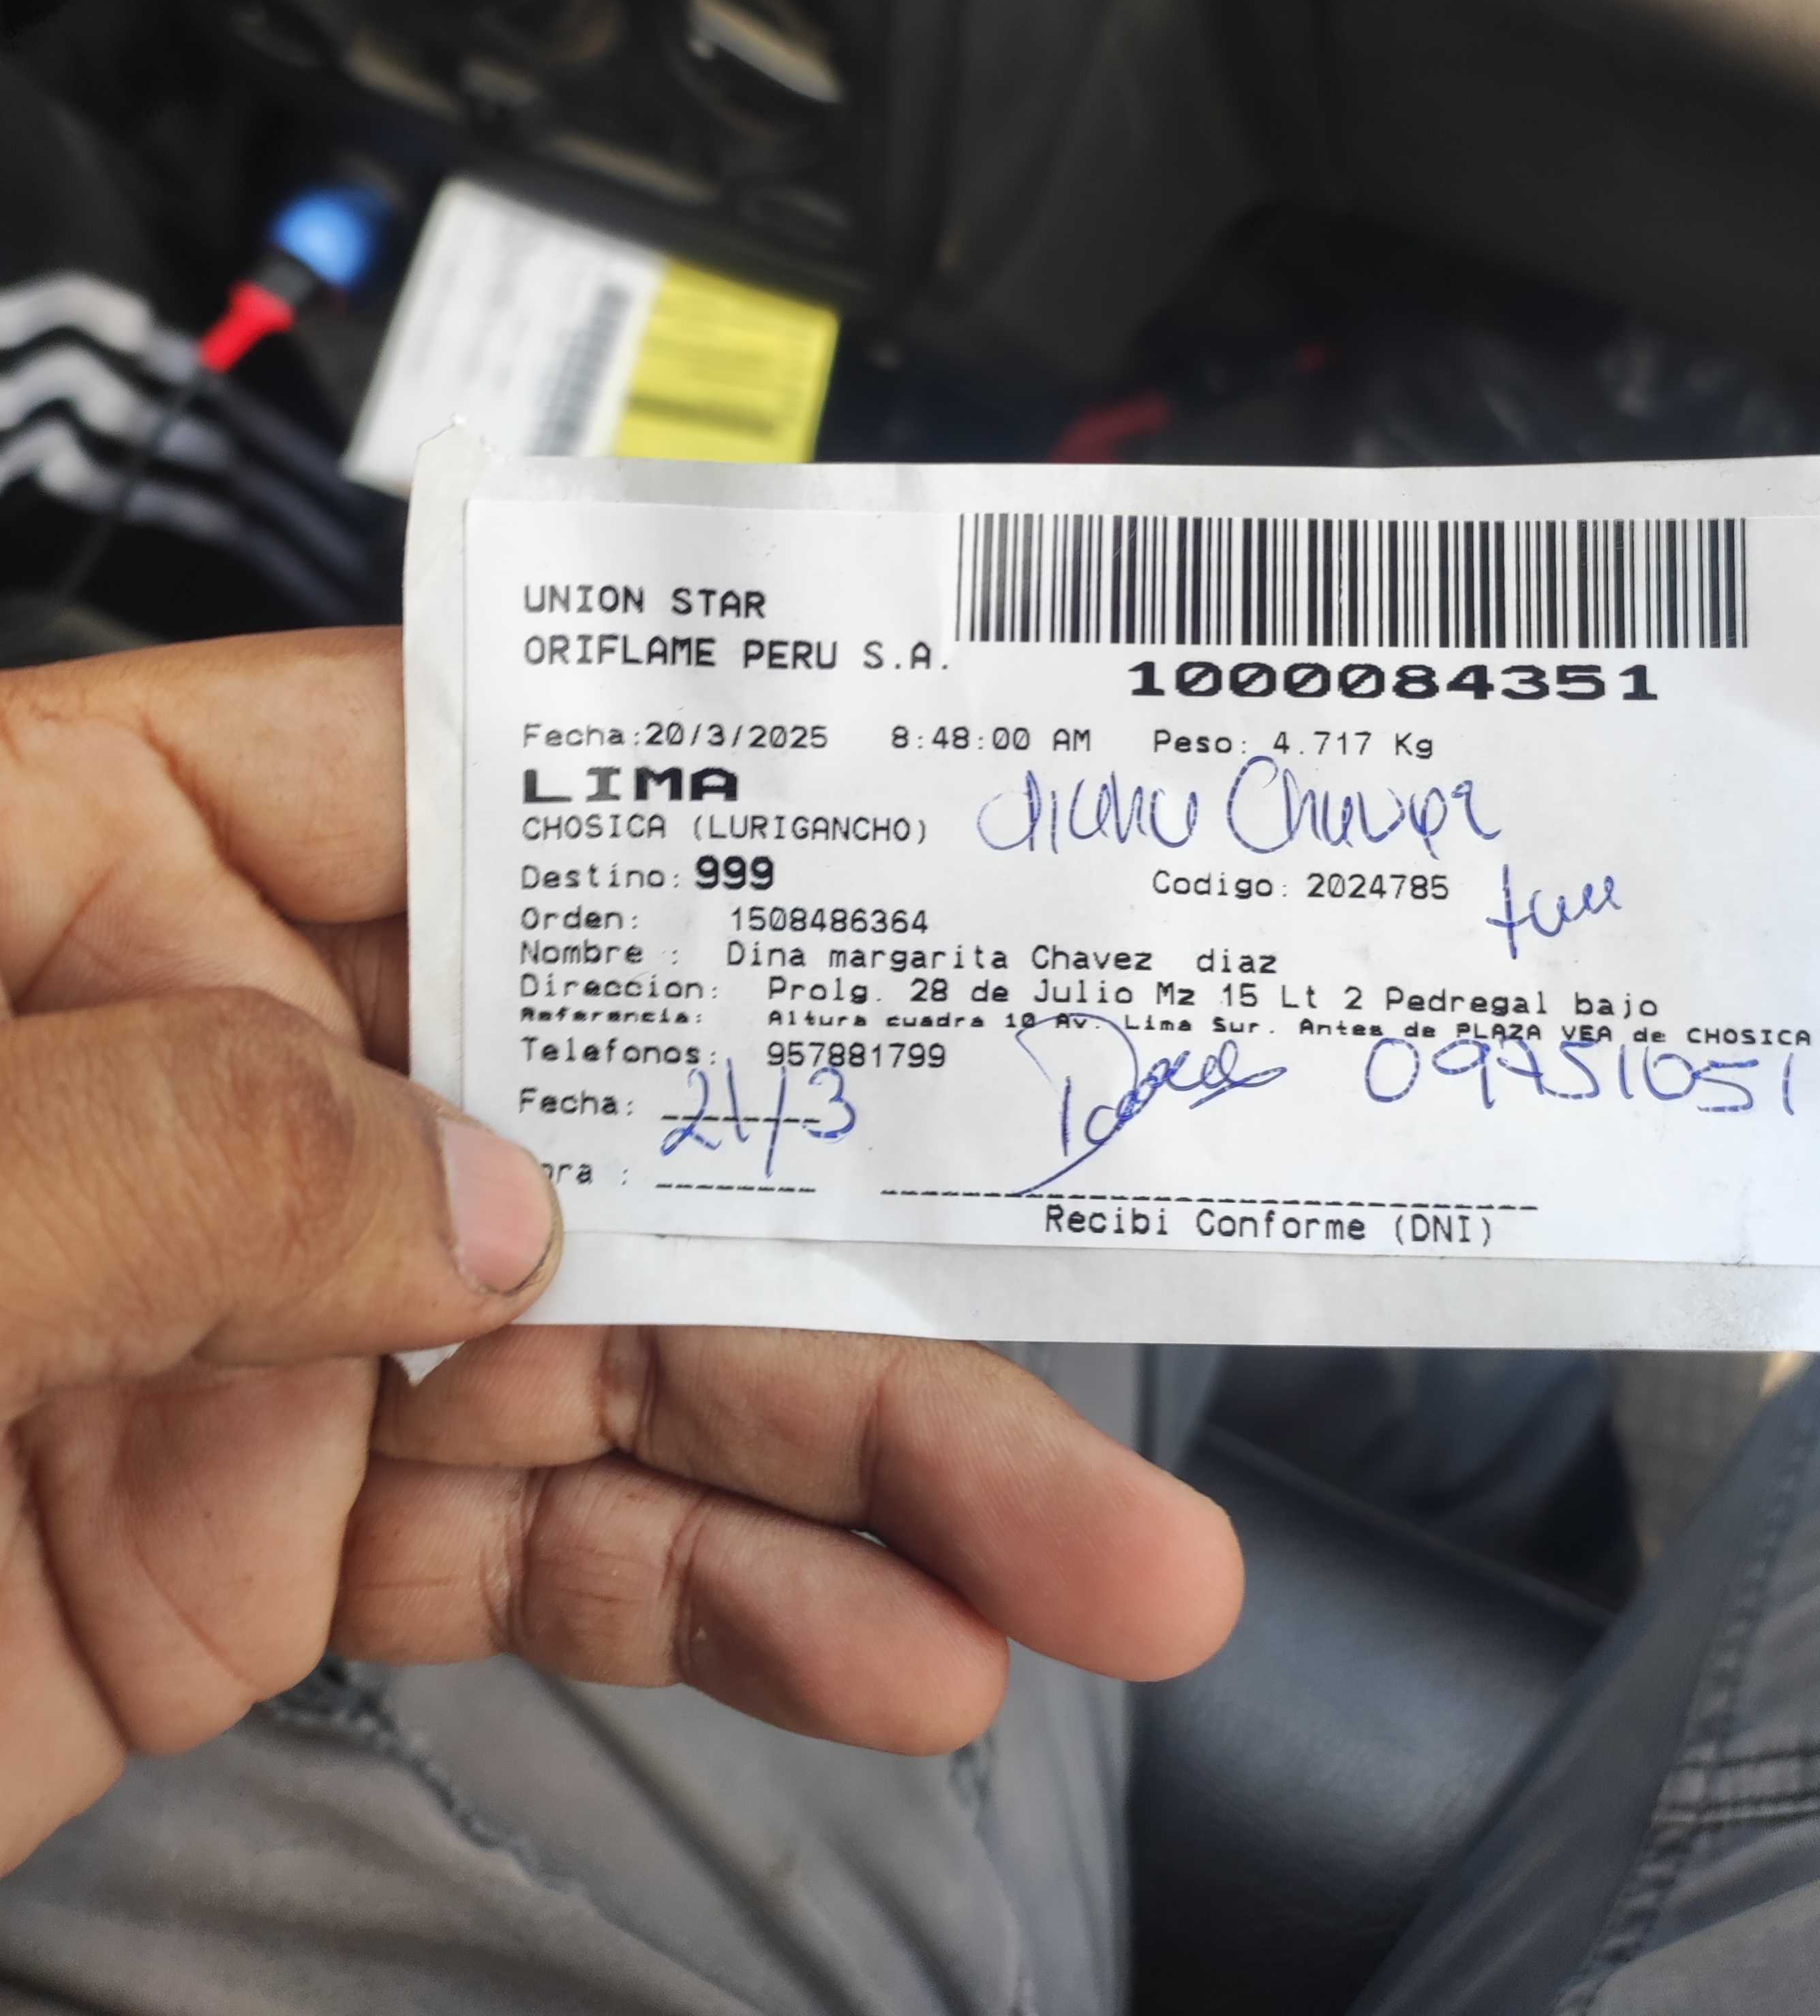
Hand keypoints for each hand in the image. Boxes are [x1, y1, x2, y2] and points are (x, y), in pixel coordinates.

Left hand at [0, 633, 1240, 1873]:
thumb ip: (179, 1159)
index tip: (943, 860)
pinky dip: (717, 1606)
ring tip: (1086, 1582)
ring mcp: (241, 1323)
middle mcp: (193, 1074)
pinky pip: (531, 1553)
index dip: (696, 799)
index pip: (437, 775)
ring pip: (616, 1362)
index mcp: (74, 879)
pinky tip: (893, 1653)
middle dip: (867, 1246)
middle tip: (1107, 1365)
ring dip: (862, 1470)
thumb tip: (493, 1196)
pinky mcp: (250, 1547)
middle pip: (605, 1106)